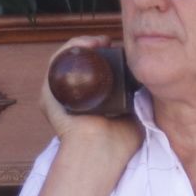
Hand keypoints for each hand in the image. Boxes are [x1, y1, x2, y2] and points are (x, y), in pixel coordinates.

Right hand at [17, 36, 141, 195]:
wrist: (100, 153)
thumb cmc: (118, 144)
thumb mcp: (132, 116)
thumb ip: (139, 102)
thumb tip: (147, 83)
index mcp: (87, 102)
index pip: (90, 71)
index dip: (102, 55)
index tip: (117, 48)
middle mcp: (70, 97)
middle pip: (77, 62)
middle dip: (91, 46)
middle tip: (107, 42)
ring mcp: (57, 95)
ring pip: (65, 59)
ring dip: (81, 44)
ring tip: (98, 41)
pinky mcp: (47, 94)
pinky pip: (54, 64)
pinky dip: (67, 50)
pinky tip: (85, 44)